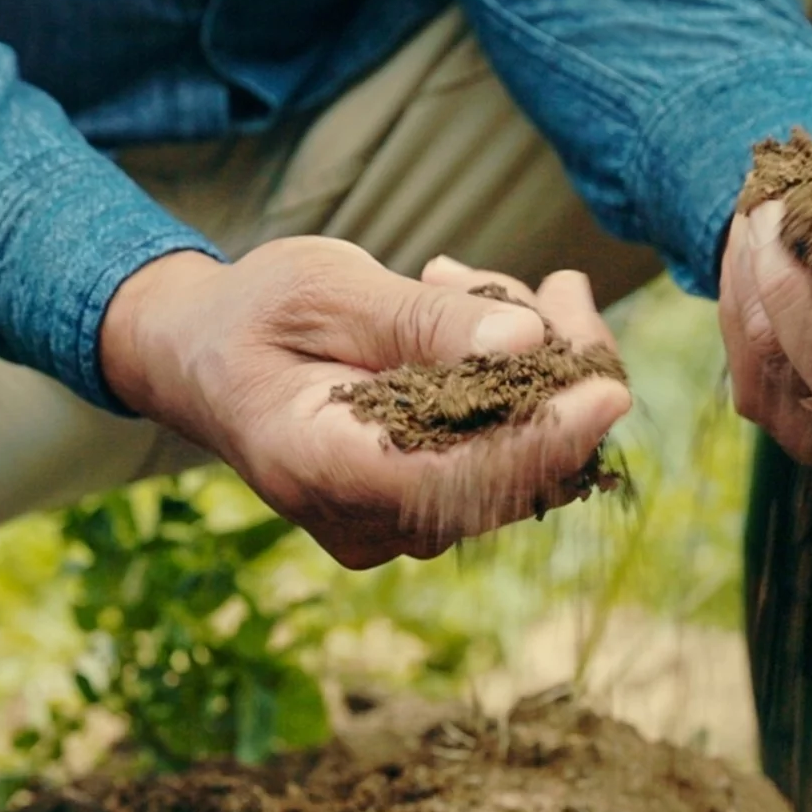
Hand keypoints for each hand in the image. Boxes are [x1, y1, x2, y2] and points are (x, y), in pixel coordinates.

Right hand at [101, 238, 631, 568]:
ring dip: (536, 372)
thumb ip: (419, 321)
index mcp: (318, 468)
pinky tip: (479, 318)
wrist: (201, 355)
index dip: (540, 441)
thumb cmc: (254, 312)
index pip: (453, 480)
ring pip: (516, 469)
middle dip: (558, 379)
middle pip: (504, 479)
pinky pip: (500, 462)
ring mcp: (392, 526)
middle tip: (560, 285)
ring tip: (476, 285)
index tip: (609, 389)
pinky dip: (515, 390)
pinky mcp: (420, 510)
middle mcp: (361, 521)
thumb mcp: (325, 288)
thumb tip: (526, 344)